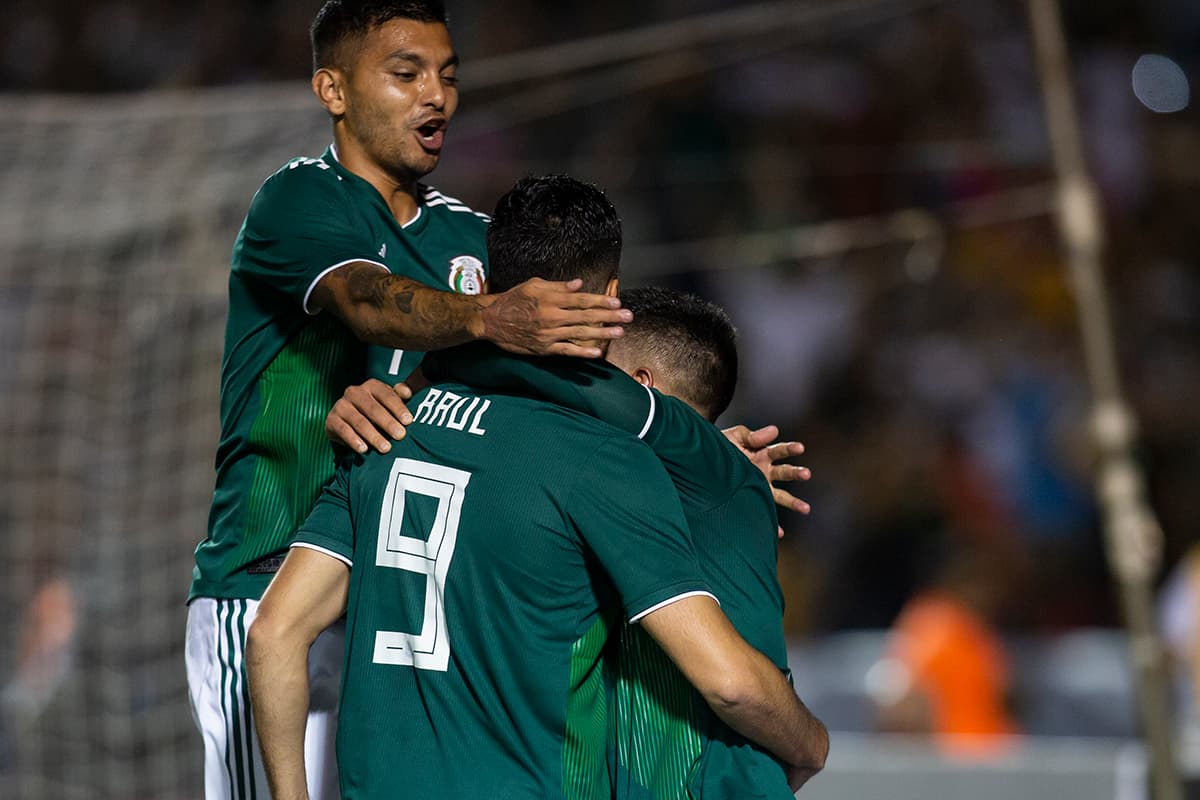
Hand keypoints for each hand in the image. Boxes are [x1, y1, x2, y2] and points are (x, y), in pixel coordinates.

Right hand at [325, 380, 413, 453]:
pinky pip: (343, 431)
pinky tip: (364, 450)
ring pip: (359, 422)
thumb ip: (399, 396)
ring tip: (385, 448)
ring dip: (373, 436)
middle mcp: (354, 392)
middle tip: (400, 436)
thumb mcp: (388, 402)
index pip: (386, 395)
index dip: (398, 408)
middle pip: (373, 409)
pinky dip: (354, 441)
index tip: (408, 421)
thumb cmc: (376, 411)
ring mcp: (341, 405)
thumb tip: (408, 392)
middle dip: (388, 423)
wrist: (347, 422)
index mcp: (371, 386)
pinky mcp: (331, 420)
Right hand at [480, 278, 631, 357]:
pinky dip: (582, 352)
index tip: (617, 301)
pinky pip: (566, 350)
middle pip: (586, 315)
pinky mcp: (544, 348)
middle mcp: (551, 316)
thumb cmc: (513, 300)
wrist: (491, 321)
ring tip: (619, 332)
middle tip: (628, 316)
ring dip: (602, 333)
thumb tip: (579, 284)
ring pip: (580, 332)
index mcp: (550, 298)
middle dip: (609, 315)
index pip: (581, 299)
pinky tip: (596, 352)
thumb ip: (558, 286)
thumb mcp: (533, 285)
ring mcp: (548, 334)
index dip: (600, 300)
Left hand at [722, 425, 810, 533]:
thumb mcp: (734, 437)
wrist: (702, 463)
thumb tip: (775, 430)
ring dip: (793, 502)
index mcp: (761, 454)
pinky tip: (778, 533)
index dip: (790, 449)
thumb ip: (752, 436)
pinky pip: (764, 512)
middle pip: (785, 473)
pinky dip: (772, 524)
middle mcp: (764, 471)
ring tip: (805, 509)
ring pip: (780, 496)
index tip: (800, 448)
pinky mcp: (751, 499)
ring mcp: (759, 487)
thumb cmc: (720, 446)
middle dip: (796, 473)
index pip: (779, 451)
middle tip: (806, 474)